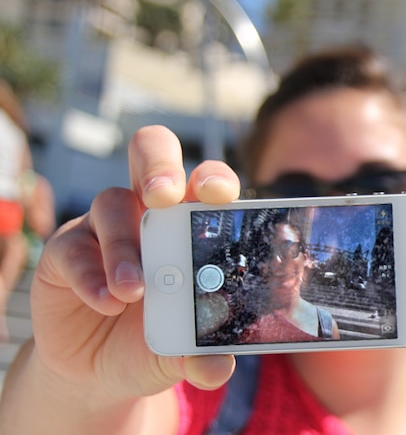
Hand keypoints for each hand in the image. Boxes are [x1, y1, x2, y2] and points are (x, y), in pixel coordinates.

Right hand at [29, 125, 239, 399]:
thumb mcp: (184, 352)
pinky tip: (107, 302)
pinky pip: (75, 248)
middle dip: (160, 167)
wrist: (100, 370)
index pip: (207, 182)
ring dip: (125, 246)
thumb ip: (204, 355)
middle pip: (153, 154)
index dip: (215, 178)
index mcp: (193, 222)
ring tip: (135, 290)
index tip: (219, 196)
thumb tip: (218, 367)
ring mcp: (106, 226)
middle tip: (164, 197)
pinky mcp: (66, 250)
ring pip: (111, 203)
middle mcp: (150, 212)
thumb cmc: (157, 340)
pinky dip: (92, 275)